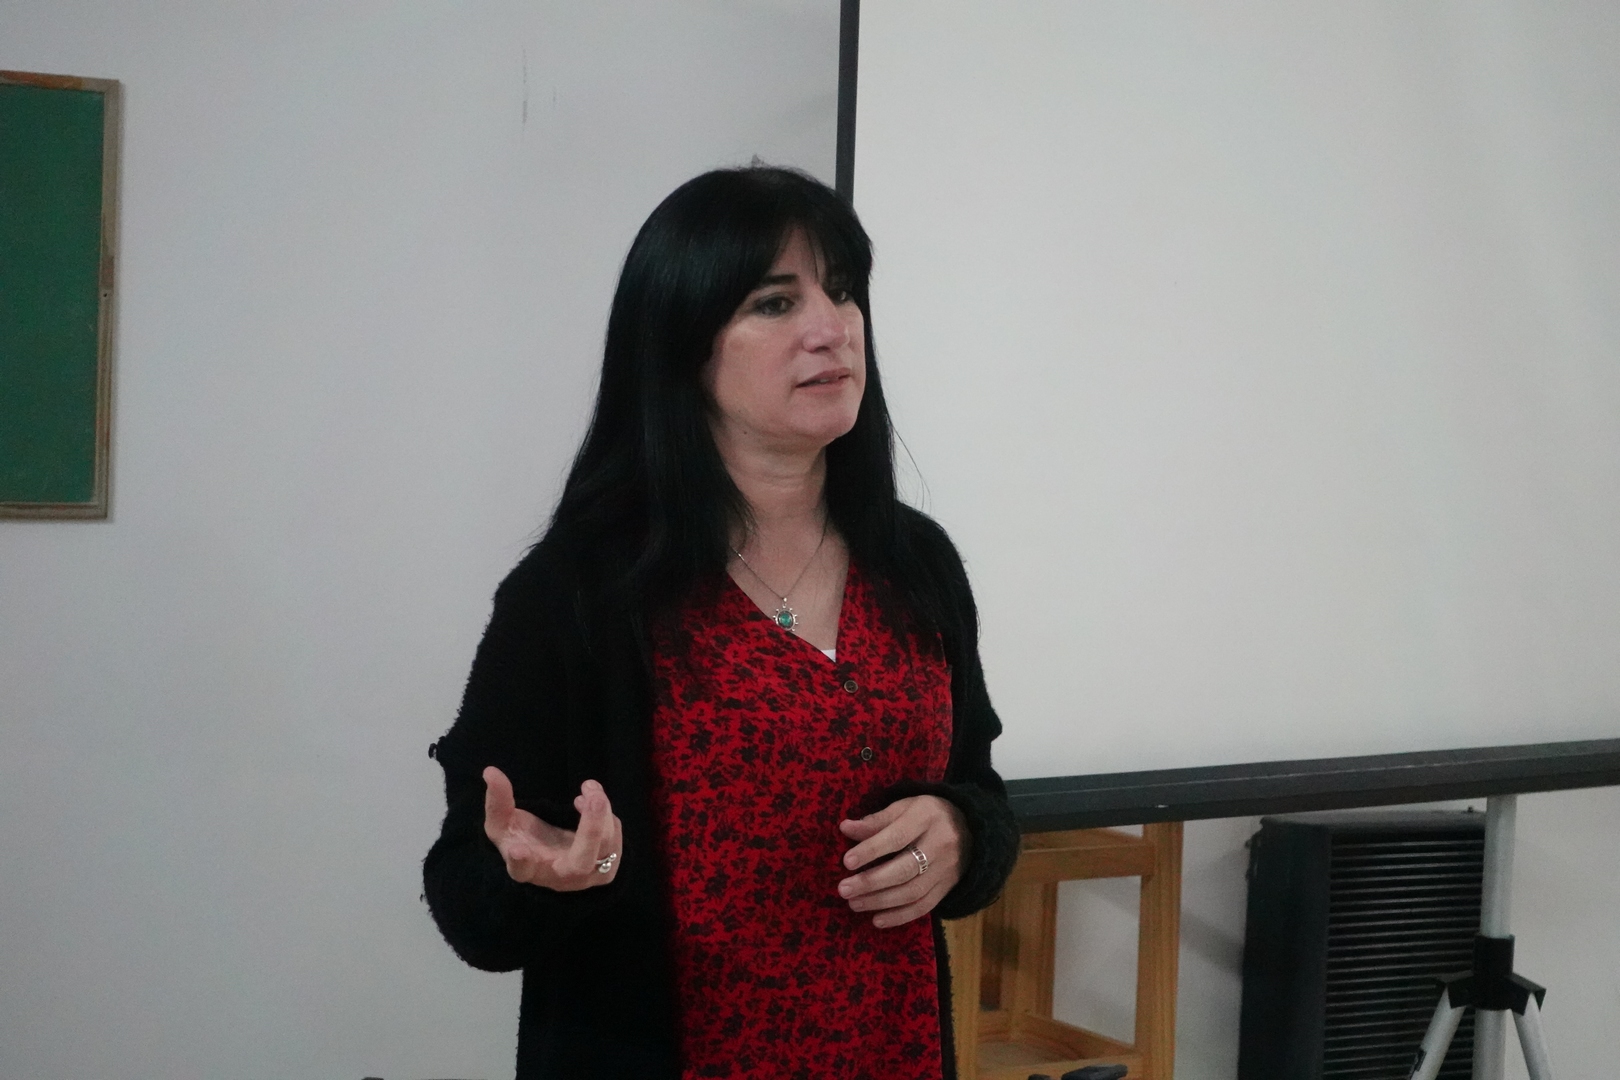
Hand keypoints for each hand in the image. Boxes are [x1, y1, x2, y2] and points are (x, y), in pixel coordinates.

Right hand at [482, 766, 622, 890]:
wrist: (553, 863)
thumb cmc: (523, 842)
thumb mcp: (504, 825)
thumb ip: (497, 802)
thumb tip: (490, 772)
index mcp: (528, 871)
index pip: (522, 871)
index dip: (520, 862)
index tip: (517, 849)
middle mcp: (559, 879)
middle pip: (580, 863)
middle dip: (591, 829)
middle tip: (594, 798)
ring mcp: (587, 878)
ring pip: (605, 846)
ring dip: (601, 812)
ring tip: (588, 789)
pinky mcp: (607, 870)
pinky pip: (615, 839)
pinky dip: (607, 816)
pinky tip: (591, 803)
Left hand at [836, 794, 969, 928]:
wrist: (971, 828)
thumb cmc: (928, 814)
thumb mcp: (904, 807)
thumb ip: (877, 820)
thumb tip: (845, 828)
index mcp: (926, 817)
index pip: (897, 837)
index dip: (871, 850)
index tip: (847, 862)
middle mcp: (939, 844)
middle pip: (904, 869)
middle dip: (871, 882)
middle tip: (844, 889)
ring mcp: (946, 869)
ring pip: (912, 892)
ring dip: (881, 901)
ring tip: (854, 904)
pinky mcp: (947, 887)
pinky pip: (924, 906)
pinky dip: (899, 916)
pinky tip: (877, 920)